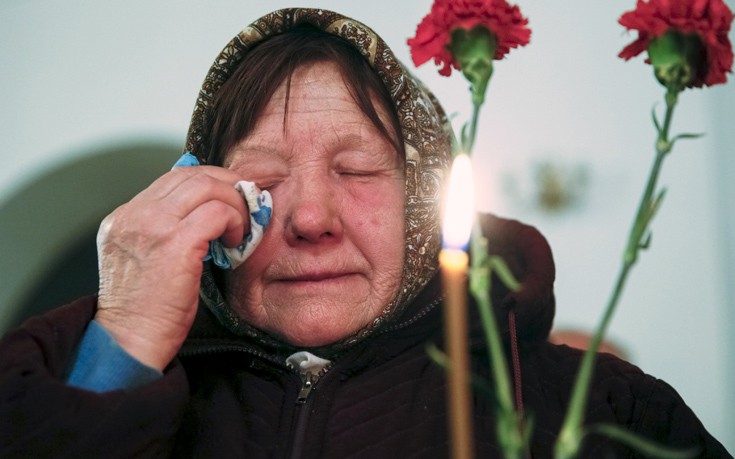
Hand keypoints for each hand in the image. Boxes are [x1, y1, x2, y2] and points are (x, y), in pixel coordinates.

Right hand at [94, 165, 248, 369]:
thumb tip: (208, 212)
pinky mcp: (173, 243)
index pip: (174, 178)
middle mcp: (133, 216)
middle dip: (228, 185)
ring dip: (234, 202)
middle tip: (247, 205)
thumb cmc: (145, 311)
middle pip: (192, 174)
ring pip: (207, 185)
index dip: (211, 182)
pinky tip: (235, 242)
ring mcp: (150, 226)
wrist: (128, 343)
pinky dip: (234, 221)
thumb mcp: (147, 262)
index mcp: (124, 218)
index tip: (232, 198)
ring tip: (241, 227)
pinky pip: (217, 212)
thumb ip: (167, 232)